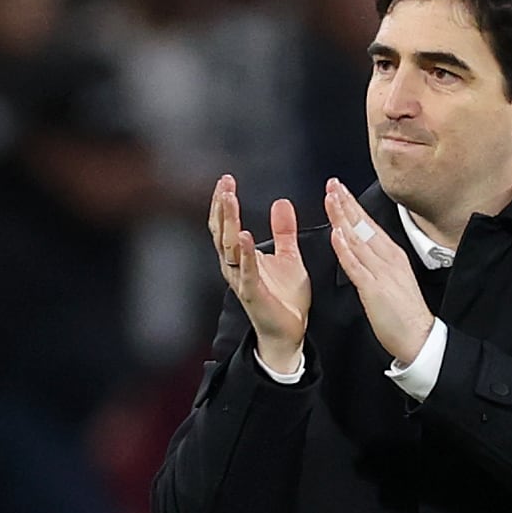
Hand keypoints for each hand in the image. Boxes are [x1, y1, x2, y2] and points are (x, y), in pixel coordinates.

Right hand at [207, 175, 308, 368]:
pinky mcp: (253, 293)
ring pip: (229, 246)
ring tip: (230, 199)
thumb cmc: (285, 298)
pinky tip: (244, 235)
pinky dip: (244, 253)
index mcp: (241, 257)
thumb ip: (283, 231)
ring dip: (229, 222)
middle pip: (222, 231)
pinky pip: (246, 271)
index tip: (226, 180)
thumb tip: (281, 202)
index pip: (226, 225)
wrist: (289, 332)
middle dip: (223, 206)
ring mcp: (242, 280)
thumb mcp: (289, 256)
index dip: (224, 203)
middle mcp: (234, 267)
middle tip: (225, 183)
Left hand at [317, 183, 433, 367]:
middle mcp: (388, 259)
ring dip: (343, 218)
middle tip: (332, 184)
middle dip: (346, 203)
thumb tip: (362, 249)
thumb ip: (378, 263)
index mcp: (393, 256)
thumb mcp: (394, 279)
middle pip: (363, 226)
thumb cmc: (405, 313)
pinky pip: (357, 266)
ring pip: (358, 240)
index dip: (353, 206)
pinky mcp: (374, 289)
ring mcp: (381, 273)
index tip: (340, 190)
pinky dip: (346, 249)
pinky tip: (336, 235)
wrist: (420, 337)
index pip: (369, 225)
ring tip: (331, 200)